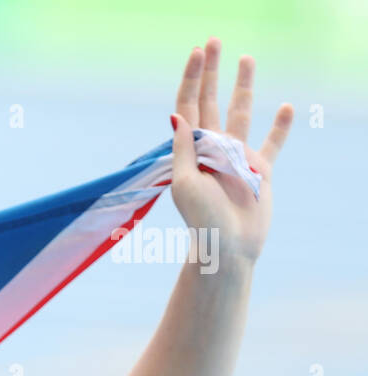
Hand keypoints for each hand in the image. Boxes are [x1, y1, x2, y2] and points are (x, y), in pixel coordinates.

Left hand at [169, 37, 293, 265]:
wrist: (229, 245)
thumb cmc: (201, 219)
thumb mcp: (183, 183)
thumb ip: (181, 149)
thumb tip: (177, 115)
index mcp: (190, 151)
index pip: (189, 107)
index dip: (192, 80)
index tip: (197, 53)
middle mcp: (212, 149)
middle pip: (212, 102)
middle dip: (213, 72)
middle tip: (214, 43)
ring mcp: (237, 157)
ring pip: (241, 114)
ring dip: (244, 86)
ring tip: (247, 60)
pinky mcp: (261, 169)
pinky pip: (272, 143)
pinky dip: (280, 126)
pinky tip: (285, 107)